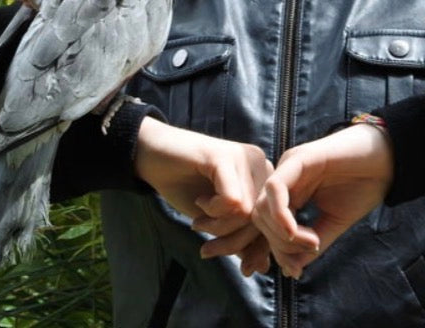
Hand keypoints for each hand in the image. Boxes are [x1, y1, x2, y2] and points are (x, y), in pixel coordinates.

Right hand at [134, 118, 273, 275]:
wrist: (152, 156)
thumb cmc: (187, 186)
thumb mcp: (216, 220)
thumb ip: (240, 238)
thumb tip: (262, 268)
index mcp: (264, 178)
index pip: (272, 223)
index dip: (257, 249)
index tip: (242, 268)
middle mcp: (261, 164)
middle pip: (261, 220)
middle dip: (234, 244)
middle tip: (207, 248)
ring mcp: (244, 157)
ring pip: (246, 212)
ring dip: (218, 228)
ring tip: (199, 223)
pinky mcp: (225, 156)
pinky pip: (232, 200)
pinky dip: (213, 211)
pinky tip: (200, 202)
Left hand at [253, 123, 393, 278]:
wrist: (388, 160)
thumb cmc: (363, 186)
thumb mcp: (334, 222)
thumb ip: (312, 244)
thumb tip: (292, 269)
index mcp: (290, 192)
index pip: (266, 225)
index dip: (277, 251)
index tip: (296, 269)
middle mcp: (284, 178)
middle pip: (259, 217)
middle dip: (278, 244)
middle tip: (309, 250)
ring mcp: (289, 166)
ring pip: (261, 205)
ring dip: (281, 234)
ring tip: (312, 241)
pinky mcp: (299, 158)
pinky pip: (275, 188)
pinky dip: (280, 215)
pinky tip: (296, 231)